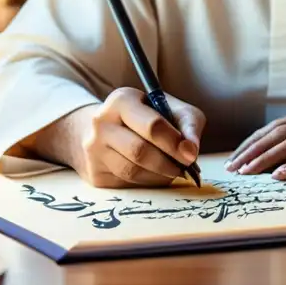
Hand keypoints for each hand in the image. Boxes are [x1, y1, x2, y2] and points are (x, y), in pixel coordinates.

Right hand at [72, 87, 204, 187]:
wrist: (107, 129)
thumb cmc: (147, 117)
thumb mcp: (171, 109)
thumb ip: (188, 124)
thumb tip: (191, 151)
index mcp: (122, 100)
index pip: (152, 125)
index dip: (174, 143)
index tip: (190, 155)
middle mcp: (102, 123)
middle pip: (140, 151)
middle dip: (168, 163)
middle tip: (185, 168)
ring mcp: (94, 149)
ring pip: (132, 171)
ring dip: (160, 175)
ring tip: (173, 170)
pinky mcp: (96, 172)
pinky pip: (127, 184)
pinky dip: (148, 182)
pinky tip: (156, 174)